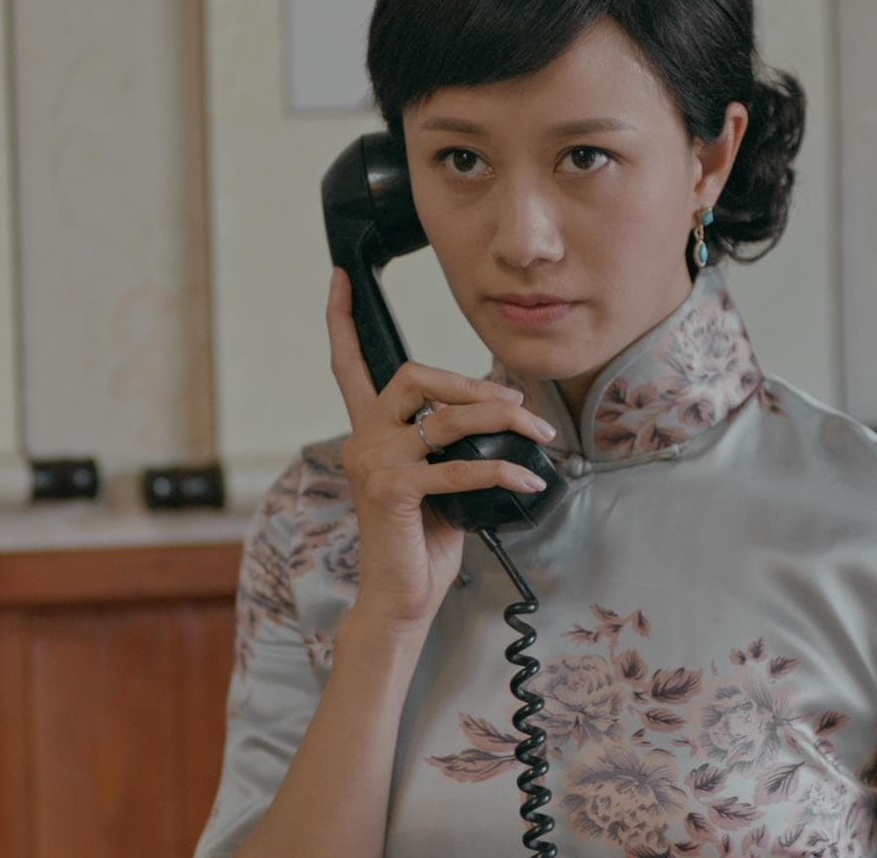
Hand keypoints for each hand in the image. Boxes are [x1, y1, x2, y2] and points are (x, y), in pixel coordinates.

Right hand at [325, 267, 556, 639]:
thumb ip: (451, 444)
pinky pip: (456, 467)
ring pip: (446, 419)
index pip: (348, 364)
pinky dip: (500, 471)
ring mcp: (376, 464)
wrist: (402, 599)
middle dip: (471, 381)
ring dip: (501, 421)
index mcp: (370, 432)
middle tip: (514, 402)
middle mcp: (365, 440)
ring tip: (536, 433)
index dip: (343, 318)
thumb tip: (501, 416)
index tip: (339, 276)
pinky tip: (527, 479)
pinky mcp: (392, 492)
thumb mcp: (439, 480)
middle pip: (414, 376)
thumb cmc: (424, 541)